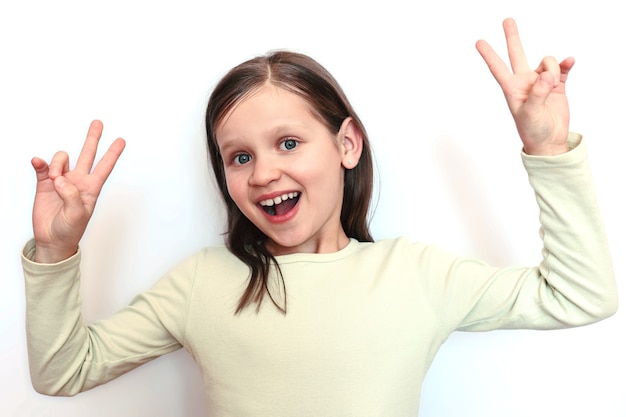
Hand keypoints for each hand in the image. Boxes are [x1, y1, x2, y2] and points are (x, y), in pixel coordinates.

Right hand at [31, 120, 125, 262]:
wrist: (52, 240)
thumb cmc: (70, 230)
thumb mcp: (77, 215)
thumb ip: (72, 196)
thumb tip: (61, 179)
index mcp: (91, 188)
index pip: (104, 167)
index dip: (113, 153)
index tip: (121, 140)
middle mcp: (78, 181)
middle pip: (87, 154)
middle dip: (92, 139)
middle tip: (98, 123)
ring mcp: (61, 181)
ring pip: (62, 159)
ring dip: (57, 165)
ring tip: (54, 180)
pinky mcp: (45, 183)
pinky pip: (43, 166)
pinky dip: (40, 163)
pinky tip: (38, 163)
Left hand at [476, 18, 574, 155]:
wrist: (549, 142)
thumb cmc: (532, 131)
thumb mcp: (530, 113)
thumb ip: (537, 93)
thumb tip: (546, 74)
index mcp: (512, 89)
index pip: (498, 68)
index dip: (489, 55)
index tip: (479, 42)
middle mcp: (525, 82)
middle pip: (517, 54)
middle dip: (512, 37)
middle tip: (507, 20)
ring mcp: (541, 82)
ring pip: (547, 62)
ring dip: (553, 69)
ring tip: (554, 85)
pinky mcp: (558, 85)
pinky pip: (563, 68)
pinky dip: (566, 64)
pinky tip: (570, 62)